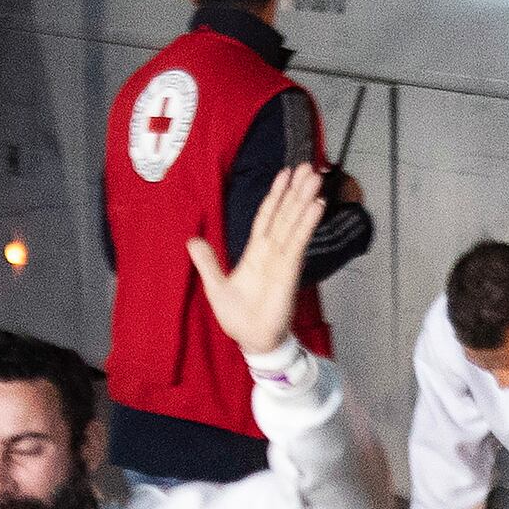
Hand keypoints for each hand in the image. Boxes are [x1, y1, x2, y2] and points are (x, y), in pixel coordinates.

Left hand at [188, 163, 326, 365]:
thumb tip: (192, 239)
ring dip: (304, 200)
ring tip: (315, 178)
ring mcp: (282, 259)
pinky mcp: (289, 270)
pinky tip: (316, 206)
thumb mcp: (215, 286)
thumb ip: (207, 261)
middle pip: (285, 214)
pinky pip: (298, 242)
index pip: (267, 217)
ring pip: (293, 222)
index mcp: (255, 252)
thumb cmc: (238, 318)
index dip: (275, 195)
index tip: (284, 174)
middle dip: (295, 190)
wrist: (253, 341)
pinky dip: (307, 223)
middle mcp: (272, 251)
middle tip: (308, 167)